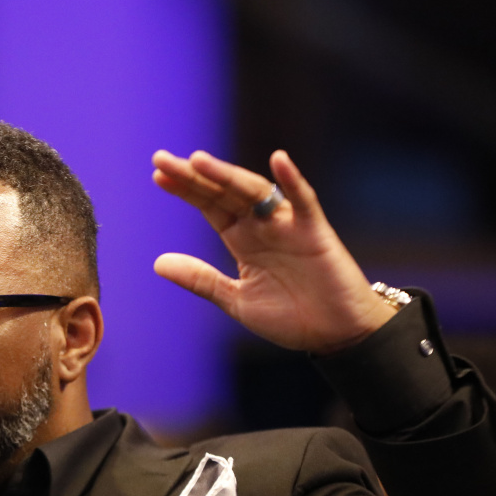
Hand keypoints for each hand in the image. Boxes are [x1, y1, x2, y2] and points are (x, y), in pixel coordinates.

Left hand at [152, 148, 395, 354]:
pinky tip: (278, 160)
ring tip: (198, 161)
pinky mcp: (315, 231)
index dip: (186, 189)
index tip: (158, 175)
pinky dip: (292, 180)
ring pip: (254, 191)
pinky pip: (303, 201)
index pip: (209, 205)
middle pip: (224, 192)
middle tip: (161, 158)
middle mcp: (262, 225)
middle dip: (194, 175)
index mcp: (242, 238)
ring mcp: (288, 225)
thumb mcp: (237, 301)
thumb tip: (158, 263)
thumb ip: (202, 280)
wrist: (338, 337)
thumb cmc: (293, 317)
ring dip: (227, 175)